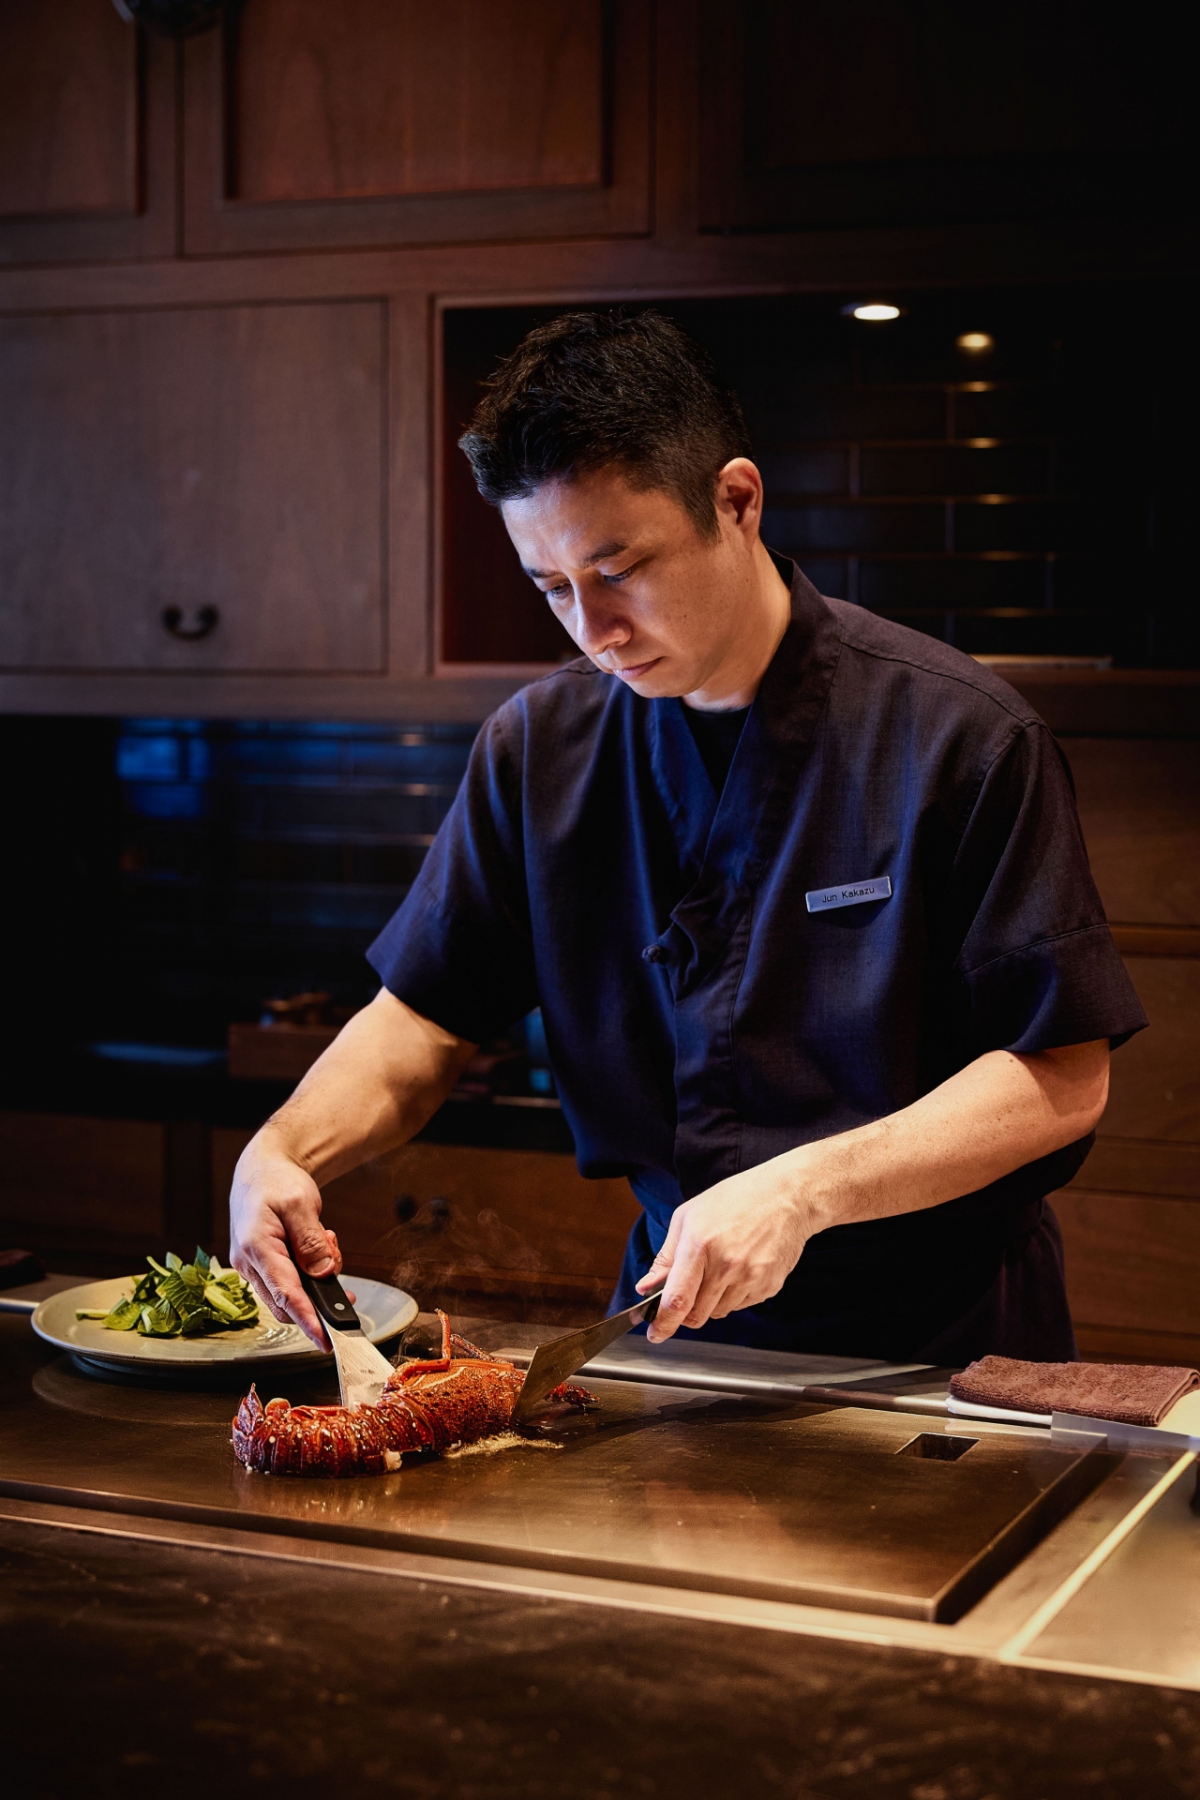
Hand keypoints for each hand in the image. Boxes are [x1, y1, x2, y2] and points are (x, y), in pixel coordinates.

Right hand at [229, 1130, 351, 1349]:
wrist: (261, 1169)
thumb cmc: (276, 1181)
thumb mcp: (300, 1204)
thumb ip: (311, 1241)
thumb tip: (324, 1273)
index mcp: (255, 1247)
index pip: (285, 1294)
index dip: (307, 1320)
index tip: (326, 1341)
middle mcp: (249, 1263)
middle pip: (287, 1301)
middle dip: (319, 1293)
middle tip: (336, 1259)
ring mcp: (253, 1267)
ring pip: (291, 1292)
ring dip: (316, 1277)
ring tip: (325, 1241)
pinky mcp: (263, 1265)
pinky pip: (290, 1281)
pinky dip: (309, 1271)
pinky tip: (317, 1246)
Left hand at [635, 1164, 812, 1342]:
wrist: (785, 1197)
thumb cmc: (735, 1200)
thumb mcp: (688, 1217)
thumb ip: (666, 1257)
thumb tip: (646, 1287)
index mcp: (700, 1245)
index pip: (677, 1300)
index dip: (663, 1323)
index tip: (655, 1334)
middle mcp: (726, 1266)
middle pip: (696, 1315)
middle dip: (686, 1311)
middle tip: (689, 1290)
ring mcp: (750, 1278)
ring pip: (718, 1313)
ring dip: (711, 1302)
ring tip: (720, 1267)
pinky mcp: (768, 1286)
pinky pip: (740, 1306)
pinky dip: (733, 1296)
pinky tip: (739, 1268)